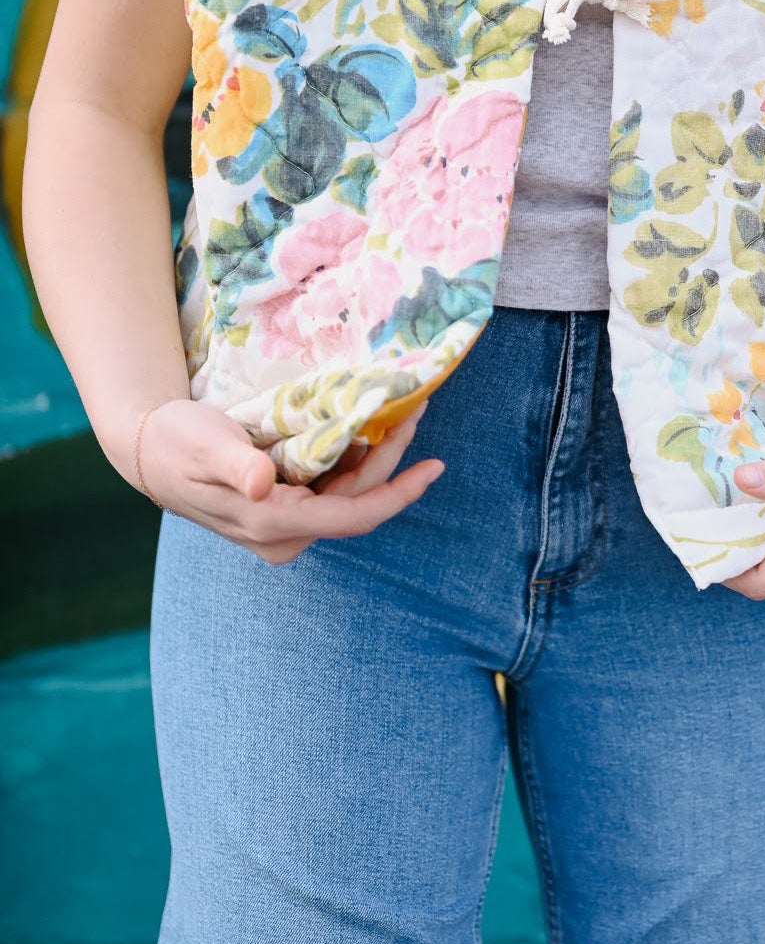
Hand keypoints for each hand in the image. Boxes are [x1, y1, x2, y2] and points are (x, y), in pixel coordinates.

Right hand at [131, 397, 444, 564]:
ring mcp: (287, 525)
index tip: (434, 467)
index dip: (397, 493)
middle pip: (358, 500)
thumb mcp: (204, 446)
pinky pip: (334, 487)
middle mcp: (286, 534)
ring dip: (378, 457)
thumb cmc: (176, 444)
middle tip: (417, 409)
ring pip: (349, 494)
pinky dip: (355, 458)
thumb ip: (236, 465)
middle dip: (392, 459)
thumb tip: (263, 485)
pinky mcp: (287, 509)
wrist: (150, 451)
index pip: (352, 516)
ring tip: (403, 411)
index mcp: (271, 525)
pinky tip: (369, 427)